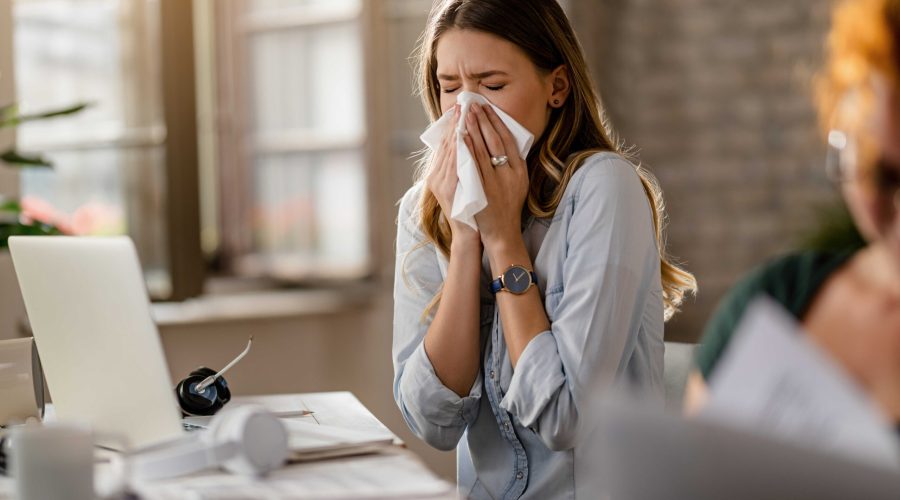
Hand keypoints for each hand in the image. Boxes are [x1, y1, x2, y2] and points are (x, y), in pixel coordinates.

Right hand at [425, 105, 479, 245]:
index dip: (453, 124)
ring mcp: (440, 184)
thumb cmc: (470, 207)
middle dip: (456, 123)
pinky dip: (460, 151)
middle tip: (464, 104)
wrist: (469, 232)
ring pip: (449, 152)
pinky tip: (466, 138)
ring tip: (466, 115)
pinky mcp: (447, 191)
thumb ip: (463, 165)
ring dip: (458, 132)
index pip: (446, 143)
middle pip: (446, 144)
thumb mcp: (464, 182)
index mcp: (438, 173)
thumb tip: (468, 142)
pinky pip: (454, 166)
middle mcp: (435, 177)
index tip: (461, 108)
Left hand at [461, 103, 528, 252]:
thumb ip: (512, 164)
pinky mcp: (484, 190)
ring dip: (474, 130)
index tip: (487, 108)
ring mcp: (497, 182)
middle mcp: (511, 173)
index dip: (497, 122)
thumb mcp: (518, 183)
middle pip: (496, 140)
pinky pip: (475, 165)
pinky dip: (469, 149)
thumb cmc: (507, 206)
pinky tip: (463, 137)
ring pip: (484, 150)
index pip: (508, 139)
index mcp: (520, 170)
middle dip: (484, 120)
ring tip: (466, 114)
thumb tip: (503, 141)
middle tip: (474, 104)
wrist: (502, 232)